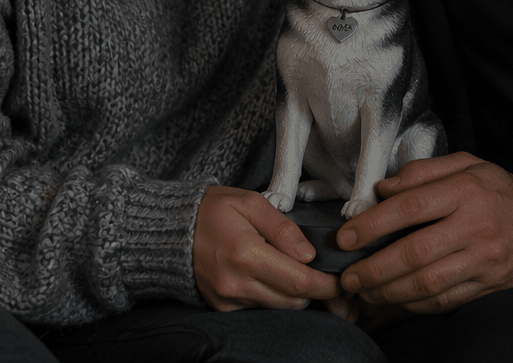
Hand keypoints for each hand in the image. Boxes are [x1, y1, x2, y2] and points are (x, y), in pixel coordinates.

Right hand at [193, 185, 339, 310]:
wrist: (172, 230)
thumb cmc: (212, 211)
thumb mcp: (251, 204)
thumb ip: (283, 228)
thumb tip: (309, 254)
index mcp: (246, 254)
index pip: (299, 281)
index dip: (326, 284)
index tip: (341, 280)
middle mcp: (236, 283)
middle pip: (293, 300)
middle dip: (314, 289)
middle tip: (324, 273)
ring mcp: (228, 299)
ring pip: (279, 307)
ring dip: (294, 293)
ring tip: (297, 271)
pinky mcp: (223, 307)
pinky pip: (260, 308)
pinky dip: (273, 296)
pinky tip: (271, 276)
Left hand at [335, 152, 512, 313]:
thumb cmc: (500, 194)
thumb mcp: (469, 165)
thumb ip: (423, 171)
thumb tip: (383, 188)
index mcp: (467, 191)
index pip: (411, 207)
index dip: (372, 224)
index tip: (346, 237)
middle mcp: (476, 227)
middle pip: (415, 253)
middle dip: (374, 267)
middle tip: (347, 275)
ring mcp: (484, 261)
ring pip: (427, 283)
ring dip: (388, 291)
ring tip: (364, 291)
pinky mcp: (487, 287)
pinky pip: (444, 301)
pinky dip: (413, 304)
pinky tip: (394, 299)